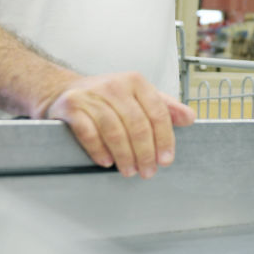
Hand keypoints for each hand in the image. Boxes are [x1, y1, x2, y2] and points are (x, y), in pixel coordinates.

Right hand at [42, 72, 195, 177]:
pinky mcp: (72, 107)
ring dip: (125, 155)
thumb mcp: (138, 96)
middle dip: (145, 152)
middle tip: (148, 171)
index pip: (157, 112)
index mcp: (136, 82)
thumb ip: (164, 106)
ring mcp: (91, 95)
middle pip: (137, 124)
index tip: (166, 159)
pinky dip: (99, 150)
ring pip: (115, 130)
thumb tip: (190, 118)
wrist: (63, 90)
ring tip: (130, 170)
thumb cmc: (106, 97)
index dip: (165, 138)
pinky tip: (106, 162)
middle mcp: (114, 85)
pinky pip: (89, 133)